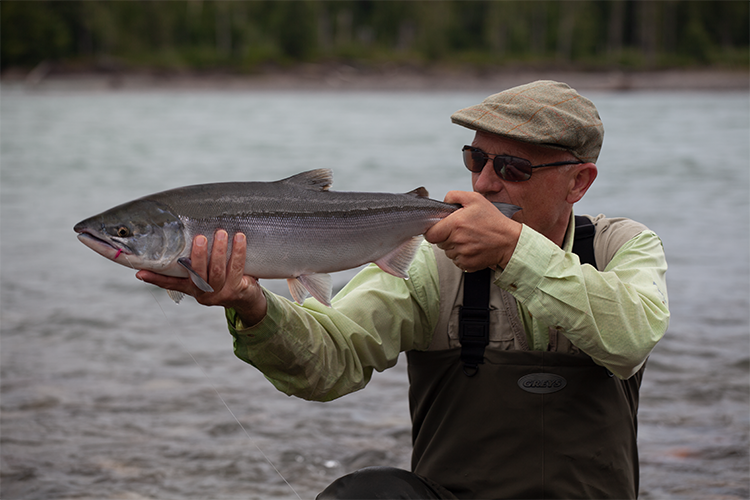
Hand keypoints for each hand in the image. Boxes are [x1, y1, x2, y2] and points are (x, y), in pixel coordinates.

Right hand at [136, 230, 267, 325]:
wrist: (248, 299)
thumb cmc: (224, 279)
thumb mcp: (207, 274)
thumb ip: (194, 263)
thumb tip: (180, 237)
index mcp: (191, 288)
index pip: (170, 283)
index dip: (154, 279)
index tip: (139, 273)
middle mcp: (203, 294)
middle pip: (197, 274)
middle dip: (197, 255)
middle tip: (199, 238)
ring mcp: (220, 294)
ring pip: (217, 271)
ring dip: (219, 250)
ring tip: (221, 233)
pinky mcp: (237, 291)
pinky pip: (236, 268)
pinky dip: (238, 252)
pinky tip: (240, 238)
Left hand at [423, 191, 521, 271]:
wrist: (509, 241)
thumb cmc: (493, 220)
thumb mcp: (475, 199)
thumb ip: (454, 196)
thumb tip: (443, 202)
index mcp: (455, 224)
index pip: (430, 234)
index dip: (434, 230)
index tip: (441, 227)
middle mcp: (456, 241)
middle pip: (439, 243)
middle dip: (446, 236)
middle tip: (461, 230)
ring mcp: (461, 254)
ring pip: (448, 252)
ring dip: (454, 246)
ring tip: (469, 239)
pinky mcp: (467, 265)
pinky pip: (456, 261)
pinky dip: (462, 255)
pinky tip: (472, 247)